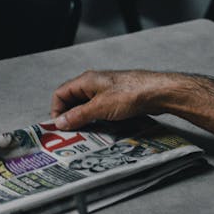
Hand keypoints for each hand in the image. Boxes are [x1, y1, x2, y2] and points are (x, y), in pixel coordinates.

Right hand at [50, 69, 166, 129]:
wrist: (157, 92)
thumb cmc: (130, 94)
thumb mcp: (100, 107)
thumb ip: (78, 115)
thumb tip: (60, 122)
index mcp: (85, 81)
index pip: (60, 94)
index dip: (57, 110)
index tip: (60, 126)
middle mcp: (93, 84)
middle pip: (71, 100)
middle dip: (69, 116)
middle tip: (71, 132)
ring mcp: (104, 91)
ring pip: (85, 106)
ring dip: (82, 119)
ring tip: (85, 132)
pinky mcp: (115, 99)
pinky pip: (98, 109)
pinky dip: (95, 119)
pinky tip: (99, 128)